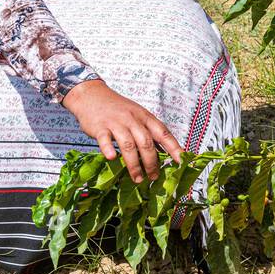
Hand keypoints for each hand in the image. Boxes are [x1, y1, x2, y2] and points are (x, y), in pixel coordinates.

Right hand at [62, 79, 182, 181]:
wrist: (92, 95)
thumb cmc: (118, 109)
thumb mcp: (138, 115)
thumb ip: (148, 132)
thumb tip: (164, 153)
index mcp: (145, 117)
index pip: (163, 133)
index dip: (174, 147)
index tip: (182, 160)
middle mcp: (133, 119)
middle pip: (146, 143)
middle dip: (152, 162)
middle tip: (154, 177)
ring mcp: (116, 123)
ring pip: (128, 145)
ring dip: (134, 164)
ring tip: (138, 178)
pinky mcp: (100, 127)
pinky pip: (105, 139)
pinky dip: (109, 149)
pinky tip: (111, 158)